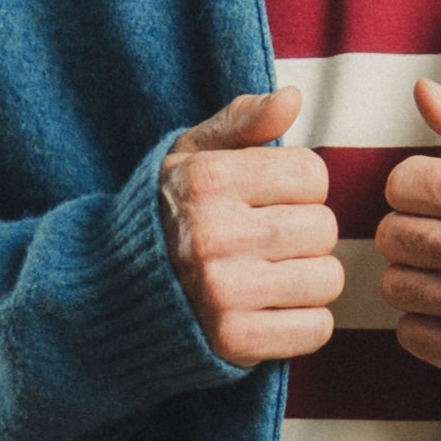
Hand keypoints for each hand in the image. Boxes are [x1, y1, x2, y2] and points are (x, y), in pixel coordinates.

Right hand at [160, 87, 343, 366]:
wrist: (112, 292)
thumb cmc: (168, 214)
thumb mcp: (191, 155)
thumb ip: (242, 120)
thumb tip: (292, 98)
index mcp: (206, 181)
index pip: (312, 174)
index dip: (300, 186)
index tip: (270, 199)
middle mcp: (213, 236)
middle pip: (324, 227)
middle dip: (305, 232)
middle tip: (270, 240)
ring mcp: (223, 293)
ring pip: (328, 279)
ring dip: (309, 278)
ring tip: (271, 274)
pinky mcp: (235, 342)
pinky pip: (317, 328)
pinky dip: (304, 322)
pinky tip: (272, 310)